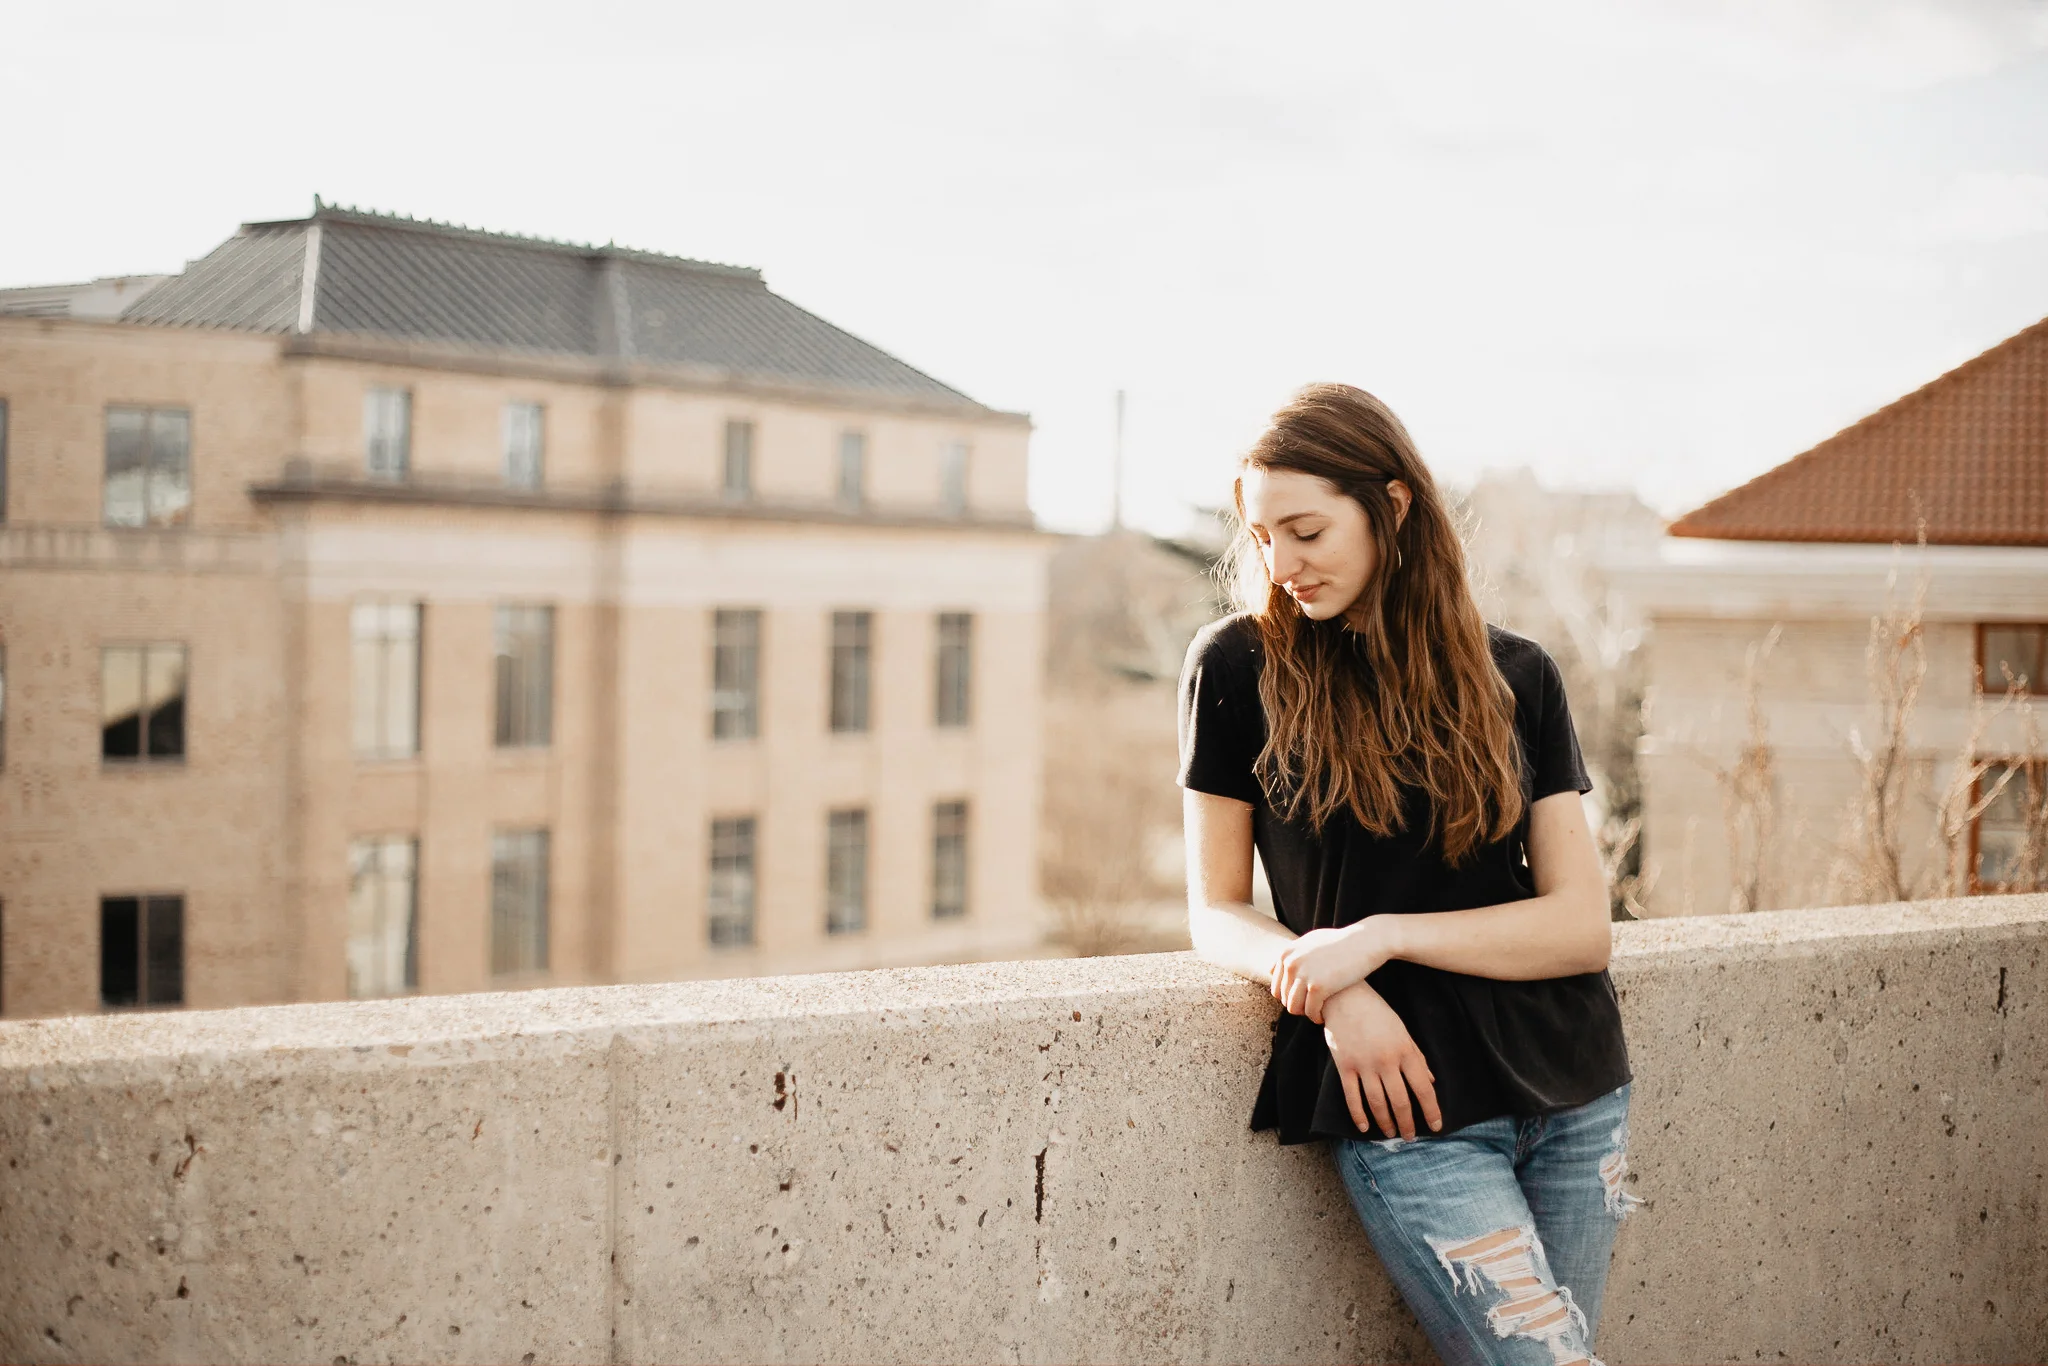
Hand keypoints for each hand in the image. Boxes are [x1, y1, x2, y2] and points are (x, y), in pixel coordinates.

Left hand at [1269, 919, 1392, 1023]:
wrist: (1364, 941)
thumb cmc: (1340, 942)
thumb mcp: (1311, 942)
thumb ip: (1291, 955)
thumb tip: (1272, 969)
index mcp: (1286, 953)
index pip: (1276, 987)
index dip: (1290, 998)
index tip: (1305, 1000)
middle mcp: (1291, 963)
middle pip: (1284, 999)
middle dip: (1298, 1006)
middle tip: (1313, 1007)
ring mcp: (1303, 975)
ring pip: (1294, 1008)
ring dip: (1306, 1013)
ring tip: (1318, 1012)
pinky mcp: (1318, 987)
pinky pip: (1310, 1011)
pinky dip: (1316, 1017)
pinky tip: (1325, 1016)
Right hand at [1322, 983, 1441, 1139]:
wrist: (1346, 997)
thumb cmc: (1378, 1014)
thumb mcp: (1403, 1032)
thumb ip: (1417, 1057)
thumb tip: (1431, 1082)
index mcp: (1405, 1051)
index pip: (1423, 1088)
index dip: (1431, 1110)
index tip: (1436, 1126)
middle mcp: (1386, 1060)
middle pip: (1400, 1101)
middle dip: (1407, 1123)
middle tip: (1409, 1137)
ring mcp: (1364, 1064)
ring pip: (1377, 1102)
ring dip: (1385, 1122)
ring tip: (1391, 1133)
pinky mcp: (1344, 1066)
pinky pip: (1352, 1096)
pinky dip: (1358, 1114)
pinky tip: (1365, 1126)